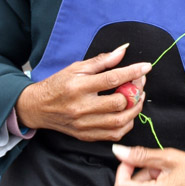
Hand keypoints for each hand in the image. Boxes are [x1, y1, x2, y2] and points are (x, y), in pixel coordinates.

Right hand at [15, 43, 150, 140]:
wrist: (38, 107)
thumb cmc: (59, 84)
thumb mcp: (77, 68)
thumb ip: (102, 60)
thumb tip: (123, 50)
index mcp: (78, 87)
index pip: (112, 79)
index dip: (133, 72)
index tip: (146, 67)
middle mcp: (81, 107)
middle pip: (118, 103)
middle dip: (135, 92)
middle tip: (138, 84)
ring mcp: (84, 124)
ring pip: (120, 122)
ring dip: (134, 110)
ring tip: (136, 99)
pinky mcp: (86, 135)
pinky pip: (114, 134)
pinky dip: (126, 124)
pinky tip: (127, 114)